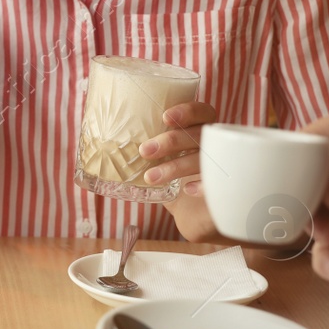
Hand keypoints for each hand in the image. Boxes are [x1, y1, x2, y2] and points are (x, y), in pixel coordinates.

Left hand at [138, 102, 224, 241]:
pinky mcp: (228, 191)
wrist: (198, 217)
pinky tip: (187, 190)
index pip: (203, 112)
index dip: (187, 111)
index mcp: (203, 132)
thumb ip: (146, 148)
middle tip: (144, 150)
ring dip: (177, 166)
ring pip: (206, 159)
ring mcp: (226, 168)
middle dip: (172, 140)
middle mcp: (217, 146)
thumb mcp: (162, 161)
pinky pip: (221, 185)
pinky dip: (204, 186)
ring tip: (151, 177)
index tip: (165, 117)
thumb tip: (99, 140)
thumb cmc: (176, 181)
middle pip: (200, 135)